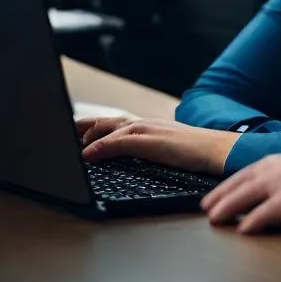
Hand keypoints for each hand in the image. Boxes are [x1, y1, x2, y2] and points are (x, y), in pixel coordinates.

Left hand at [76, 116, 238, 175]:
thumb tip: (128, 159)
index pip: (116, 124)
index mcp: (150, 127)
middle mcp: (147, 124)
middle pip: (108, 122)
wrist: (219, 150)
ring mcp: (150, 130)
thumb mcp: (167, 151)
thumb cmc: (197, 154)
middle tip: (61, 132)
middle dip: (83, 126)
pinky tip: (86, 154)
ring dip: (88, 135)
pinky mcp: (153, 141)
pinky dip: (102, 146)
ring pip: (112, 129)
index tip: (73, 132)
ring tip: (67, 142)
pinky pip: (121, 142)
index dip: (92, 126)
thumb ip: (148, 151)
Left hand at [201, 149, 280, 233]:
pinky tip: (242, 230)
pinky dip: (248, 223)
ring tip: (215, 219)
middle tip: (206, 209)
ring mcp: (276, 187)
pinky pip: (258, 216)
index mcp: (278, 161)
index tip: (216, 194)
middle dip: (219, 197)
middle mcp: (273, 172)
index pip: (244, 174)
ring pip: (241, 199)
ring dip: (226, 209)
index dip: (227, 185)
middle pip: (237, 185)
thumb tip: (276, 187)